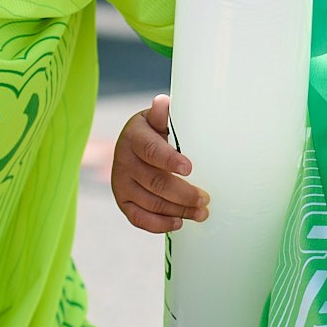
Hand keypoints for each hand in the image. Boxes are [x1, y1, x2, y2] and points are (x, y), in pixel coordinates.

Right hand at [112, 95, 208, 232]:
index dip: (169, 160)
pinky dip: (159, 224)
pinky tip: (179, 223)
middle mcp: (123, 160)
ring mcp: (121, 183)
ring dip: (178, 210)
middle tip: (206, 198)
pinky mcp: (123, 201)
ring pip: (150, 202)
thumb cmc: (156, 131)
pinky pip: (138, 218)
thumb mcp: (158, 119)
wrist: (134, 145)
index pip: (151, 150)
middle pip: (154, 182)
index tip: (189, 168)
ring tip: (201, 213)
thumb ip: (163, 115)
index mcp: (134, 136)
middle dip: (183, 193)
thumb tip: (163, 102)